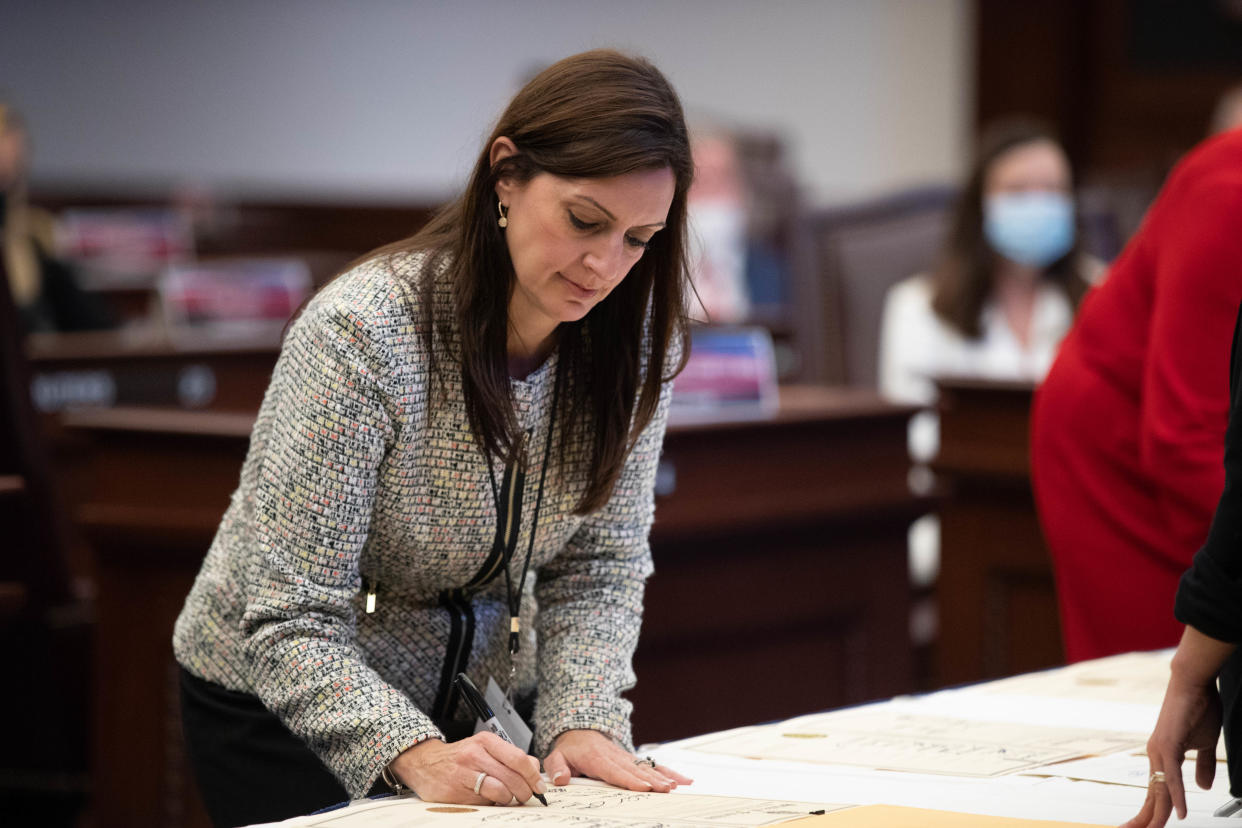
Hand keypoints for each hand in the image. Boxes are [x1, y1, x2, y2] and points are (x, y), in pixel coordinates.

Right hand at [390, 734, 545, 805]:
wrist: (425, 763)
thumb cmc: (460, 757)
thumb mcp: (485, 748)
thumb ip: (510, 756)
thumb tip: (534, 768)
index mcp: (486, 741)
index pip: (518, 758)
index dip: (532, 776)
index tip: (539, 787)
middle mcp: (475, 754)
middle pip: (512, 776)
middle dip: (524, 791)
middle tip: (525, 796)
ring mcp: (464, 772)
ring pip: (500, 790)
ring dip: (509, 798)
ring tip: (507, 797)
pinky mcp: (456, 790)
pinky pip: (484, 801)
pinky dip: (492, 803)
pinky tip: (489, 799)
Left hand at [542, 729, 693, 791]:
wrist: (578, 731)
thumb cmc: (569, 748)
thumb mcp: (556, 756)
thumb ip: (557, 767)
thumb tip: (561, 779)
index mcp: (597, 758)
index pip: (614, 770)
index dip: (629, 779)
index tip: (644, 787)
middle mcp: (615, 756)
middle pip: (635, 770)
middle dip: (652, 780)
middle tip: (666, 789)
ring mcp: (626, 758)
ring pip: (646, 767)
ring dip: (662, 776)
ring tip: (675, 786)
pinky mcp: (632, 760)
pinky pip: (651, 765)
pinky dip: (668, 772)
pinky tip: (683, 780)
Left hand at [1121, 675, 1221, 827]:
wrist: (1194, 682)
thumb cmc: (1199, 708)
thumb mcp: (1205, 744)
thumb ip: (1203, 766)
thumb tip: (1202, 787)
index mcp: (1163, 756)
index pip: (1156, 790)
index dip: (1151, 811)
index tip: (1145, 827)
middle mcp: (1156, 755)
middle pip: (1151, 794)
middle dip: (1144, 818)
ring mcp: (1160, 750)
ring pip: (1158, 790)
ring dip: (1157, 815)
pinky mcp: (1168, 744)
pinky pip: (1172, 777)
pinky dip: (1176, 796)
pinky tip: (1178, 813)